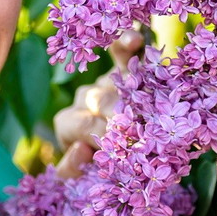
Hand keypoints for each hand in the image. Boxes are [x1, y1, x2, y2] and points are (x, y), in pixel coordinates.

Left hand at [53, 29, 142, 178]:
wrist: (127, 154)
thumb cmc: (105, 167)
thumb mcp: (82, 176)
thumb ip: (72, 170)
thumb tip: (81, 151)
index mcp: (68, 123)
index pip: (86, 125)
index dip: (107, 136)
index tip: (127, 149)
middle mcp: (84, 98)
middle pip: (101, 102)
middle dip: (123, 117)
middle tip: (141, 129)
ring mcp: (103, 81)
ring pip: (115, 81)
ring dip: (133, 93)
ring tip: (148, 106)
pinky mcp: (124, 68)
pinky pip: (122, 52)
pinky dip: (127, 44)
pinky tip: (135, 40)